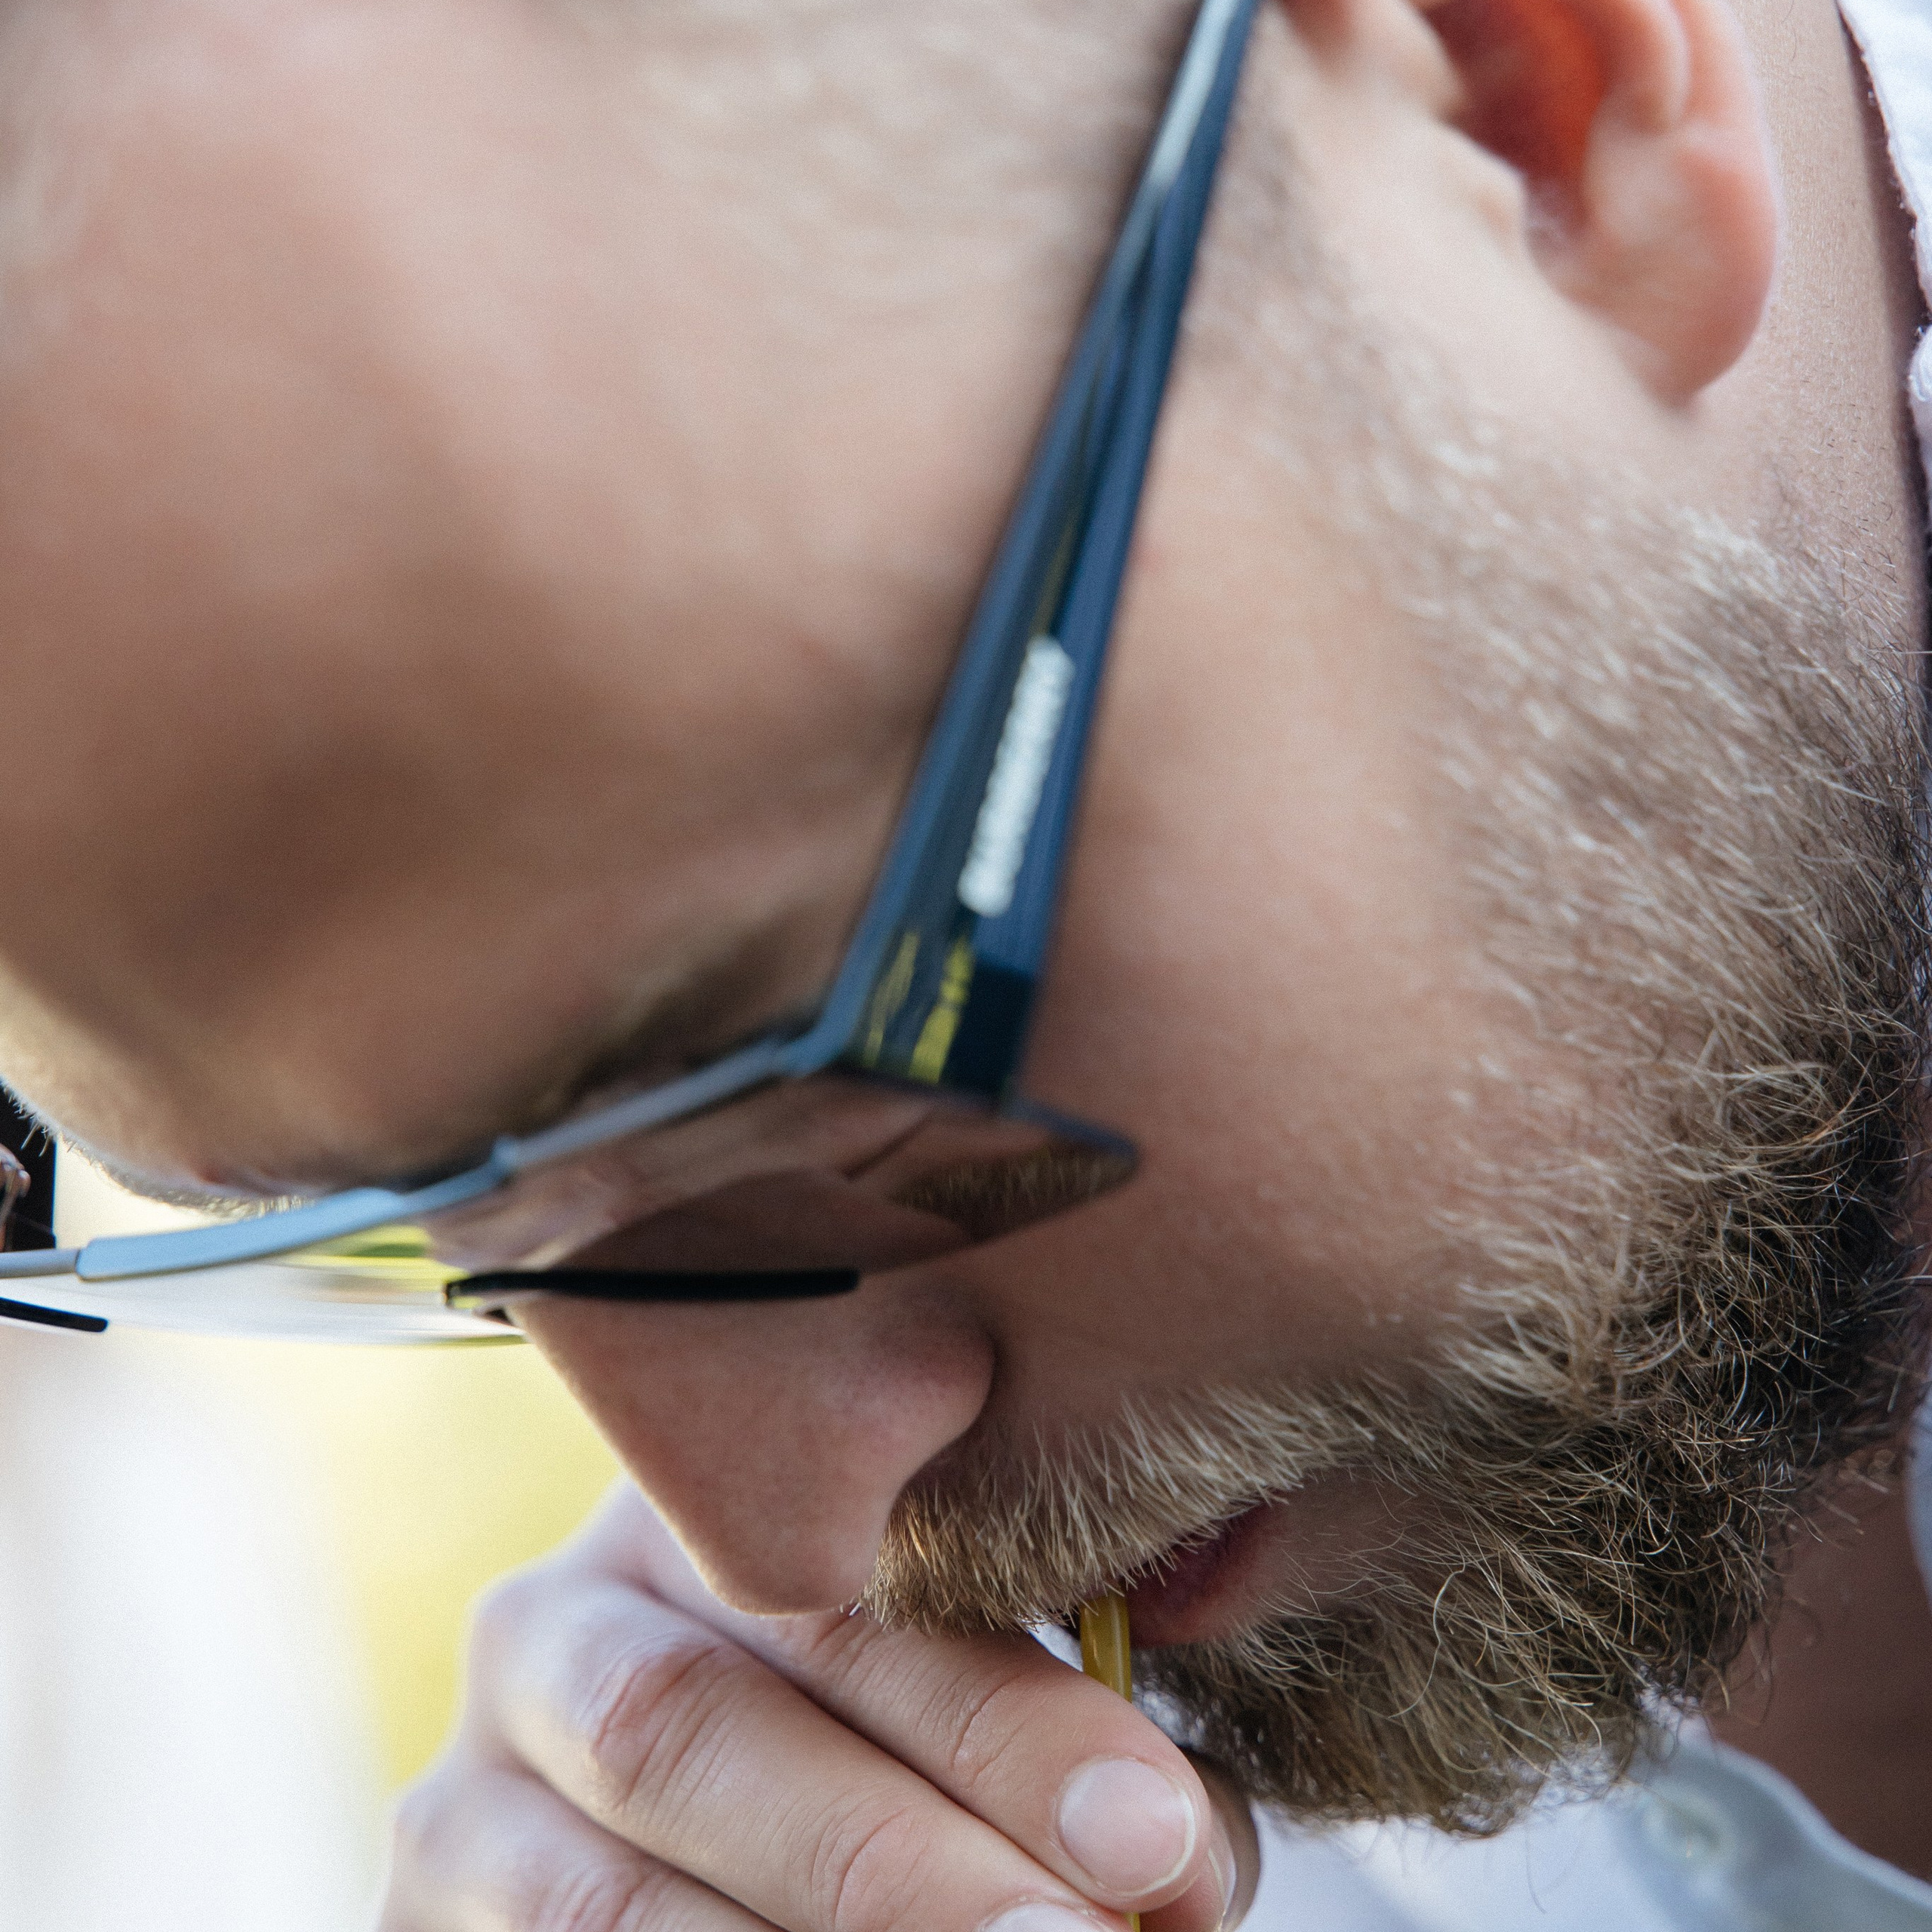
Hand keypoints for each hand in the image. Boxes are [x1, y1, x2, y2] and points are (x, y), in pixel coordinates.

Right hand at [381, 1484, 1256, 1931]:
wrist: (703, 1817)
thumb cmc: (876, 1751)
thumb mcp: (958, 1730)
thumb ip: (1069, 1778)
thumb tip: (1180, 1874)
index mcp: (709, 1517)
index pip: (848, 1596)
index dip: (998, 1715)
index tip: (1153, 1829)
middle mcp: (561, 1618)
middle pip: (704, 1727)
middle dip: (897, 1857)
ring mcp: (470, 1779)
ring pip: (606, 1886)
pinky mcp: (423, 1900)